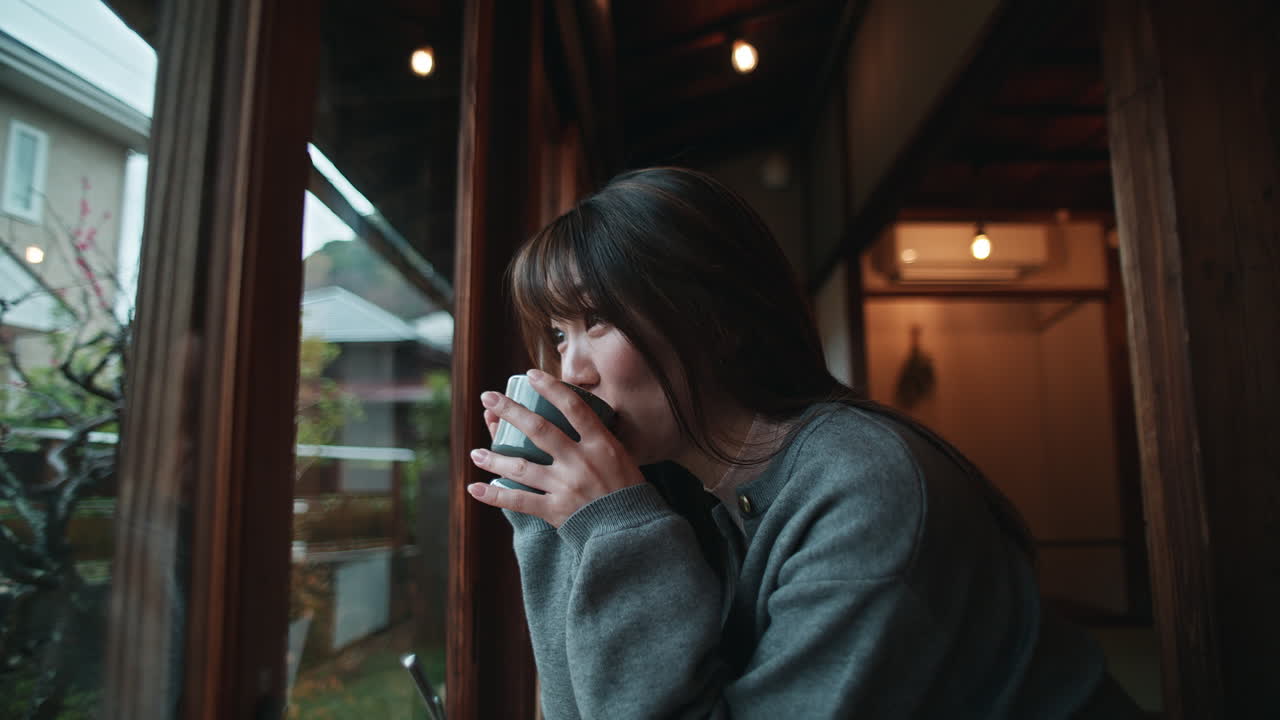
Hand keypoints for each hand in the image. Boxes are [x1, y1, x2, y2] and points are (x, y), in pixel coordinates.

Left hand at [467, 368, 644, 526]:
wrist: (632, 529)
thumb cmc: (628, 489)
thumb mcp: (623, 456)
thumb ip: (599, 438)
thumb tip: (578, 417)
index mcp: (601, 444)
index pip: (574, 407)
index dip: (550, 388)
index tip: (530, 374)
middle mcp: (581, 462)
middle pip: (539, 430)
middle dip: (509, 411)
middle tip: (487, 397)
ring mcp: (566, 486)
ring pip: (522, 466)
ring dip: (494, 458)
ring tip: (475, 453)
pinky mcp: (556, 510)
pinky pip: (519, 501)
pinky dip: (495, 495)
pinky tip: (475, 489)